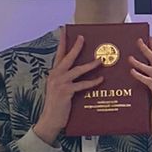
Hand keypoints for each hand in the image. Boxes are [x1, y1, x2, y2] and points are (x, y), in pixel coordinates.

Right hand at [33, 28, 101, 143]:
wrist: (50, 120)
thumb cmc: (57, 105)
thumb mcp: (59, 88)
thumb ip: (67, 79)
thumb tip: (81, 71)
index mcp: (54, 73)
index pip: (59, 54)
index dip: (62, 43)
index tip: (64, 31)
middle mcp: (55, 75)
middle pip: (67, 57)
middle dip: (76, 47)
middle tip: (82, 38)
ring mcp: (60, 83)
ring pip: (77, 70)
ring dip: (90, 64)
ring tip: (100, 60)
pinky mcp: (66, 92)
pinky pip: (82, 84)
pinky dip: (92, 82)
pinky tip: (101, 79)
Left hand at [129, 36, 151, 149]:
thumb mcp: (146, 96)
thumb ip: (141, 86)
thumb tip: (129, 76)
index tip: (148, 38)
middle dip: (147, 49)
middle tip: (139, 41)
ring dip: (140, 62)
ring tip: (130, 58)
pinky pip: (150, 82)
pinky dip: (141, 76)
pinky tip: (133, 72)